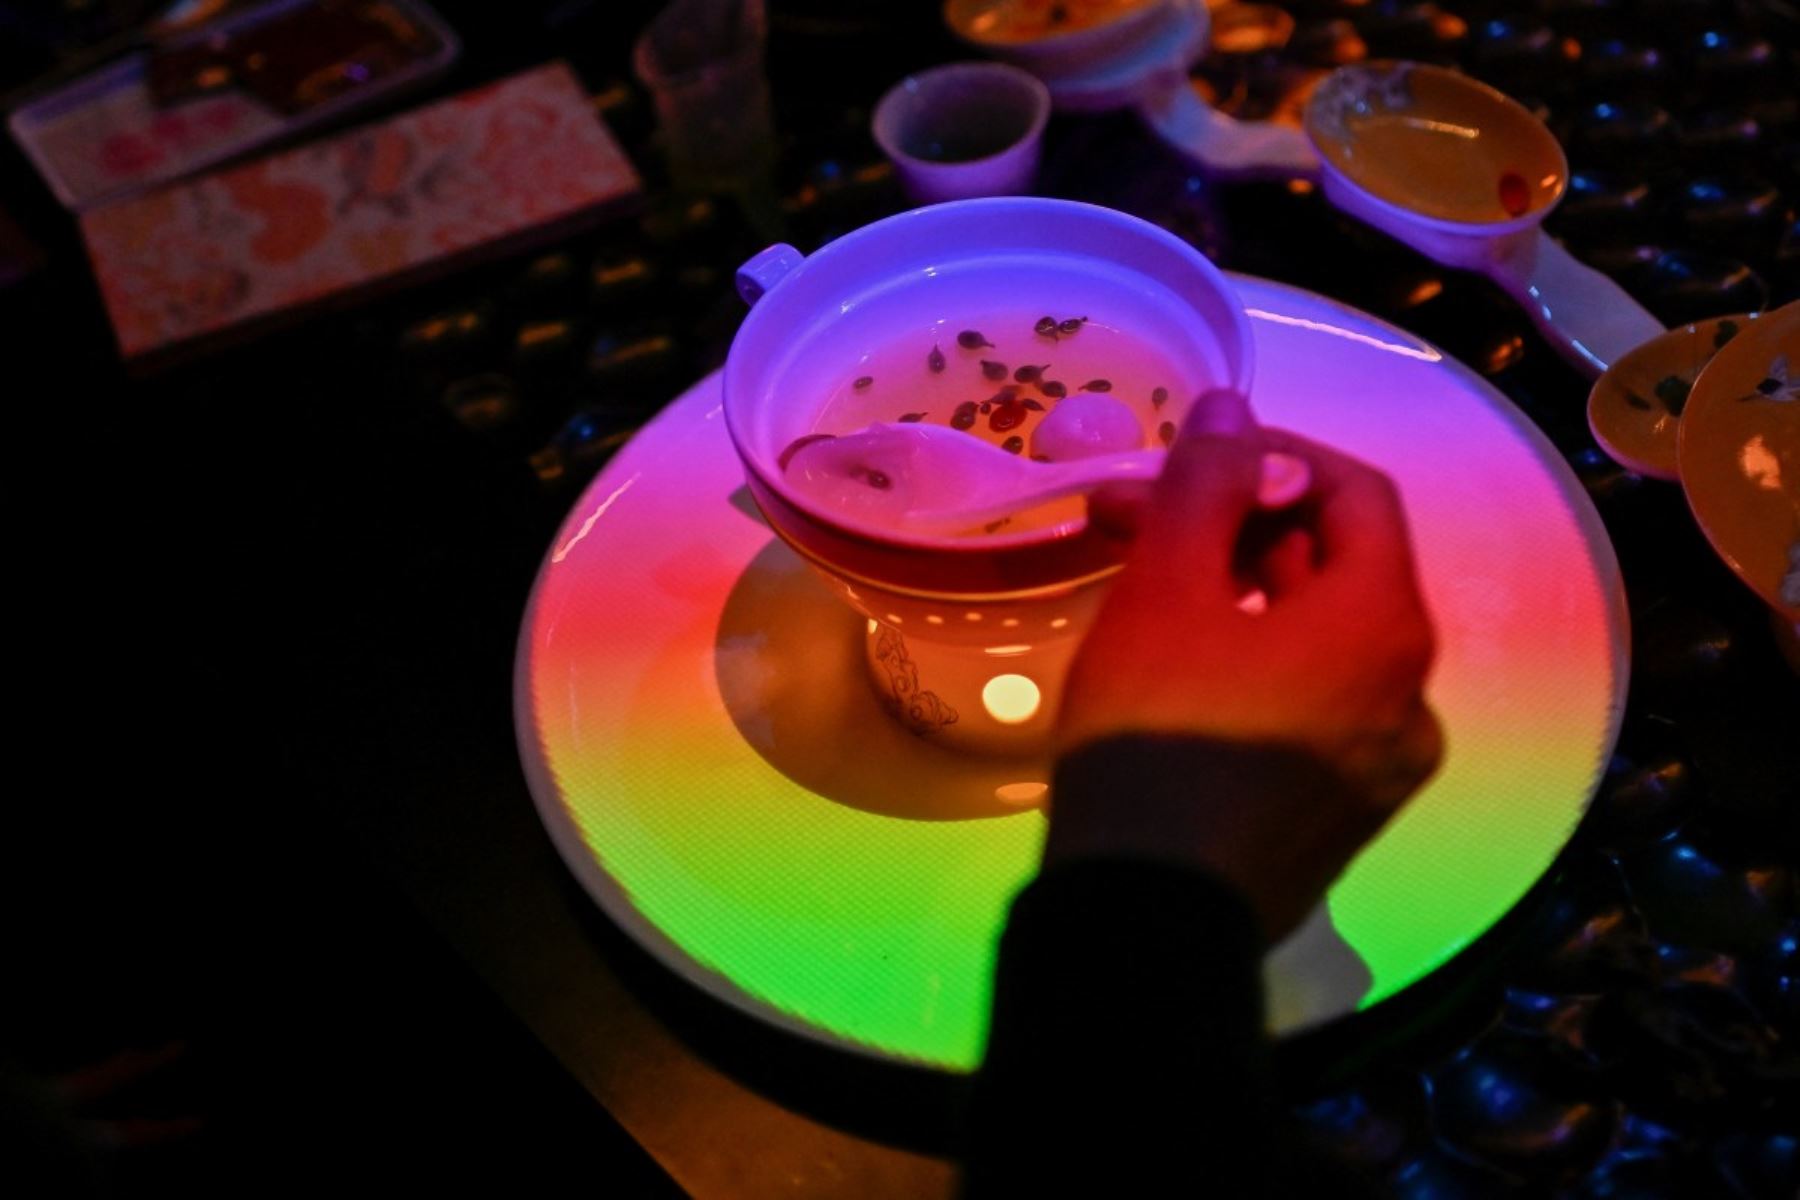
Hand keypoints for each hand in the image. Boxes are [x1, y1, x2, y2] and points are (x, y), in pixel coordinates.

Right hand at [1049, 393, 1443, 938]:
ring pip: (1315, 644)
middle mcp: (1410, 693)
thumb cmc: (1160, 735)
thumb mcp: (1167, 590)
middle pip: (1331, 570)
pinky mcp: (1341, 818)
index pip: (1356, 493)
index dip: (1274, 454)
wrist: (1150, 918)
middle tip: (1126, 520)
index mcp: (1386, 624)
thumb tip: (1232, 405)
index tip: (1189, 456)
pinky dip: (1251, 668)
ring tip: (1137, 591)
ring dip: (1232, 596)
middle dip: (1230, 528)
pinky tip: (1173, 677)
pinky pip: (1308, 712)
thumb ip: (1206, 483)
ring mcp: (1382, 766)